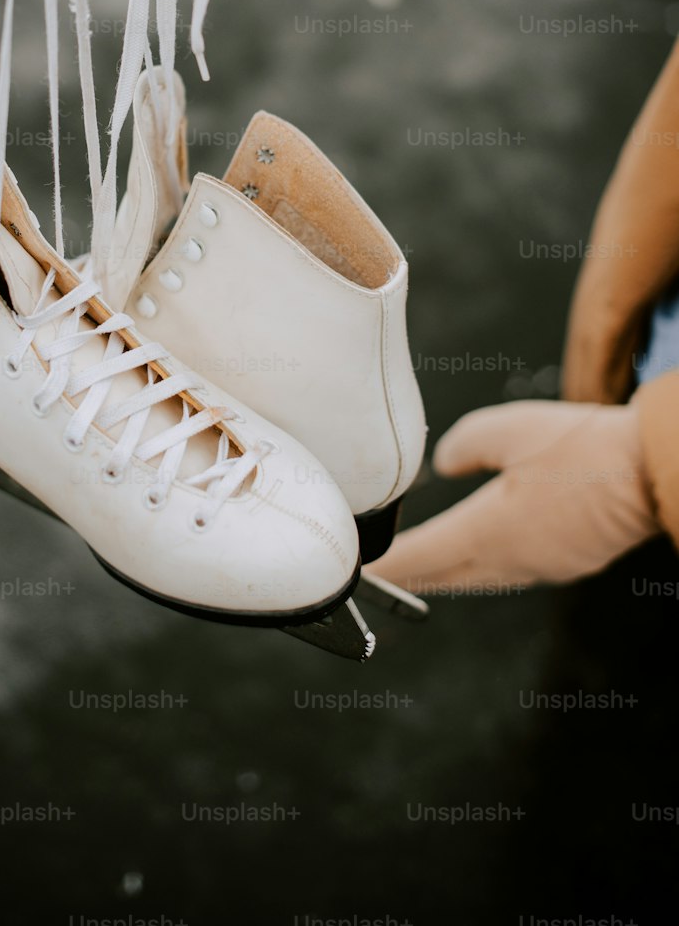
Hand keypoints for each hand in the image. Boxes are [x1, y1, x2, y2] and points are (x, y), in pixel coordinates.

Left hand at [367, 399, 658, 593]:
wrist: (651, 472)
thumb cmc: (584, 447)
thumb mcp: (510, 430)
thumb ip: (465, 446)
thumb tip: (444, 465)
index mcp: (490, 532)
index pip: (422, 556)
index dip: (387, 565)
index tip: (358, 571)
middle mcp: (513, 560)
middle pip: (446, 576)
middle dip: (410, 575)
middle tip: (379, 573)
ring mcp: (543, 567)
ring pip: (480, 578)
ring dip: (447, 572)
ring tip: (421, 564)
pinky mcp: (568, 562)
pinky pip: (511, 571)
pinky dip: (483, 565)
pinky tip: (482, 551)